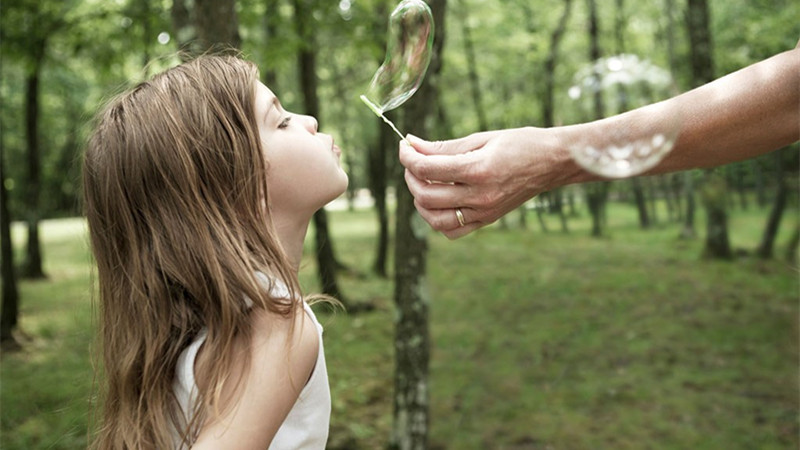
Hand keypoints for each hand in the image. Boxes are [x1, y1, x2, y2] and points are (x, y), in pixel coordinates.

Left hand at [399, 127, 582, 238]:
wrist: (552, 162)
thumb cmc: (520, 144)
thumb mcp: (481, 138)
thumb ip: (444, 146)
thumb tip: (411, 144)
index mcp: (479, 170)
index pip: (428, 168)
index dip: (408, 156)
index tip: (404, 146)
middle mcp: (480, 196)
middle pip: (427, 195)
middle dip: (410, 177)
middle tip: (412, 163)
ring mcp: (484, 212)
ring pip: (435, 219)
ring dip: (419, 201)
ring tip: (422, 183)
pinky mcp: (487, 220)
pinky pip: (452, 230)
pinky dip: (437, 219)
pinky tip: (438, 201)